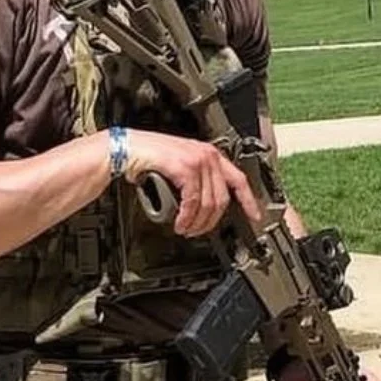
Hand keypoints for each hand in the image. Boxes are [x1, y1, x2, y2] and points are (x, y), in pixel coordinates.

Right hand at [124, 128, 262, 235]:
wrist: (126, 149)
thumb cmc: (148, 158)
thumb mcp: (180, 167)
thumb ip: (196, 180)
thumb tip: (204, 206)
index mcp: (210, 154)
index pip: (239, 179)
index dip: (248, 200)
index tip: (254, 216)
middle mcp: (207, 155)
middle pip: (222, 198)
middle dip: (211, 221)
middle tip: (198, 231)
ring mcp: (197, 160)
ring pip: (208, 203)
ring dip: (197, 223)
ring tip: (185, 229)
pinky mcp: (184, 167)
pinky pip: (192, 201)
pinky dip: (186, 217)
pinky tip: (180, 223)